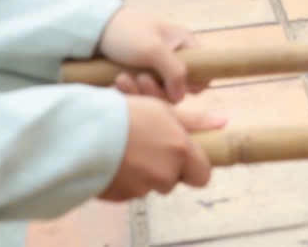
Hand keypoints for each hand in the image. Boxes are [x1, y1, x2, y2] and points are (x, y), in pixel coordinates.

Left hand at [97, 6, 198, 99]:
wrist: (94, 30)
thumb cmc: (127, 32)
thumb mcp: (153, 49)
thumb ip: (175, 72)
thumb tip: (181, 96)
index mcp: (184, 45)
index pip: (203, 73)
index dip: (192, 85)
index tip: (172, 86)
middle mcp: (173, 58)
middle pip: (178, 89)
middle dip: (158, 90)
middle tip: (142, 79)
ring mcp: (156, 69)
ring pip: (159, 94)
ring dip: (141, 91)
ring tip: (124, 78)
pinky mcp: (139, 77)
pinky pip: (142, 94)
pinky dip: (131, 90)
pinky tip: (118, 80)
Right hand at [99, 97, 225, 201]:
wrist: (83, 132)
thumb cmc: (126, 114)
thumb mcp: (163, 110)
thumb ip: (194, 121)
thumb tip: (224, 122)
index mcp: (180, 152)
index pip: (202, 175)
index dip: (194, 165)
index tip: (182, 154)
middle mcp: (164, 175)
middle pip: (174, 179)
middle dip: (165, 166)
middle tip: (147, 143)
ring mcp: (142, 189)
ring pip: (150, 184)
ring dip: (143, 171)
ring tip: (126, 147)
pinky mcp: (121, 197)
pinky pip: (130, 191)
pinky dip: (125, 179)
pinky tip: (113, 160)